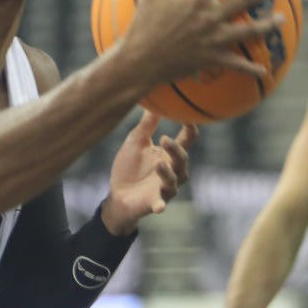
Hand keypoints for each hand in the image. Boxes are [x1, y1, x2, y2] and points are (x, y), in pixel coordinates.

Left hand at [99, 111, 195, 234]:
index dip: (190, 128)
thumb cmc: (129, 166)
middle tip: (165, 139)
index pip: (186, 140)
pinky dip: (161, 204)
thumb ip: (146, 125)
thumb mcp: (136, 142)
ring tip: (158, 164)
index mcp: (169, 154)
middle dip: (175, 150)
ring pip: (174, 181)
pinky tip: (159, 206)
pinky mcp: (156, 202)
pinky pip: (161, 203)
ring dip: (167, 173)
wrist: (117, 194)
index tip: (187, 115)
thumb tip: (154, 101)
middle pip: (182, 159)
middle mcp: (173, 171)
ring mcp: (166, 187)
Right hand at [120, 0, 281, 85]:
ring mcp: (215, 40)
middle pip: (243, 1)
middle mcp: (211, 19)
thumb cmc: (143, 26)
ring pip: (249, 31)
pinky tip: (263, 70)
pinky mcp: (212, 60)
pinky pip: (237, 65)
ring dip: (267, 25)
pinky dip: (251, 69)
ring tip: (281, 19)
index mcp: (197, 1)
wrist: (140, 61)